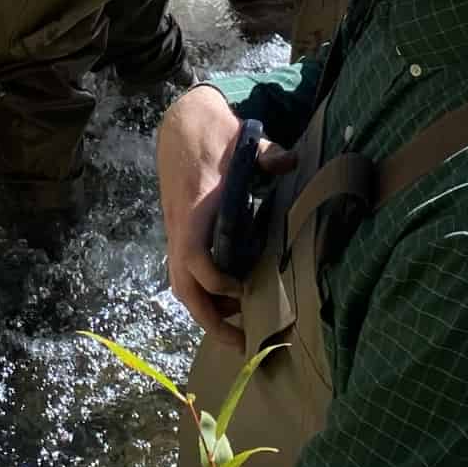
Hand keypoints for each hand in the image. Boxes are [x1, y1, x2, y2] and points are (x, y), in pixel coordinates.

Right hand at [157, 86, 290, 348]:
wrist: (181, 124)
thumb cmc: (214, 134)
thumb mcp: (243, 139)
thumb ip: (267, 153)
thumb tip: (291, 162)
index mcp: (194, 210)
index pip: (194, 258)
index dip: (215, 281)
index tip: (242, 290)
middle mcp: (180, 227)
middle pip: (183, 285)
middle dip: (207, 317)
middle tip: (240, 342)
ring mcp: (176, 232)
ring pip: (182, 283)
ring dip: (206, 310)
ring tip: (238, 330)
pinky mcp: (181, 232)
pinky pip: (186, 272)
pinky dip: (205, 292)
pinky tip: (230, 299)